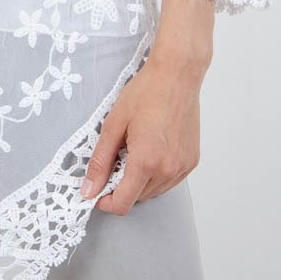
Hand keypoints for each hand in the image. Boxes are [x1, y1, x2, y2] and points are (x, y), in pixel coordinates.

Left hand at [80, 0, 214, 214]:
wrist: (177, 75)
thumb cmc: (146, 93)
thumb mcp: (113, 124)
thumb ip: (100, 161)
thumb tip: (88, 190)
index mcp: (145, 162)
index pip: (123, 204)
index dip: (105, 202)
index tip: (97, 191)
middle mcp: (167, 170)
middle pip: (137, 199)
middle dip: (121, 187)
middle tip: (115, 158)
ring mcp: (182, 167)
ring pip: (154, 192)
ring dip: (139, 181)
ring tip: (133, 150)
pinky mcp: (192, 161)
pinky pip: (169, 181)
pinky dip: (155, 174)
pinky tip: (150, 150)